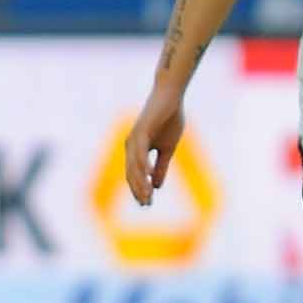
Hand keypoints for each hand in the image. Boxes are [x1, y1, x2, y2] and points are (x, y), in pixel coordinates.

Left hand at [122, 91, 184, 205]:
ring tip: (147, 195)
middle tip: (146, 204)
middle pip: (131, 172)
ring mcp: (135, 137)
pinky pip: (140, 150)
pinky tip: (146, 175)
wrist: (171, 98)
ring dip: (140, 181)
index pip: (134, 174)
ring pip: (134, 164)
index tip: (147, 204)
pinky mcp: (141, 129)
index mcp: (136, 150)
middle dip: (138, 189)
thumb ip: (160, 167)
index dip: (139, 189)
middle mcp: (131, 145)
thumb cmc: (169, 121)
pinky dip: (142, 163)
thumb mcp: (167, 149)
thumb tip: (156, 186)